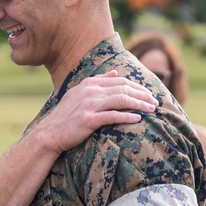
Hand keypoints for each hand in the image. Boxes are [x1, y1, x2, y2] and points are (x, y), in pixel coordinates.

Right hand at [35, 72, 156, 154]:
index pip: (119, 81)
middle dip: (142, 95)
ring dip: (139, 104)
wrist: (49, 133)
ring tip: (151, 109)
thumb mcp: (79, 93)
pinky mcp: (89, 120)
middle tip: (155, 102)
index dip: (137, 86)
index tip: (148, 93)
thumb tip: (114, 72)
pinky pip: (112, 116)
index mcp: (89, 83)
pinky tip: (138, 119)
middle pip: (123, 89)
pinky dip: (127, 116)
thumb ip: (98, 81)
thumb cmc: (66, 116)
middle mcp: (90, 91)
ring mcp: (89, 105)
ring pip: (121, 100)